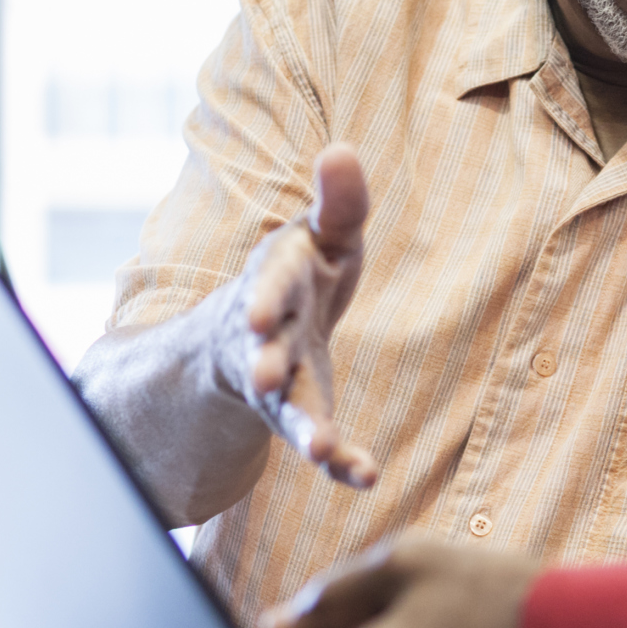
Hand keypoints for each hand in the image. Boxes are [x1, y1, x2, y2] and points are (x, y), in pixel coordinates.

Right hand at [215, 143, 378, 487]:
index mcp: (278, 281)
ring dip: (301, 425)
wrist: (258, 328)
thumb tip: (342, 150)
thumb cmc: (303, 270)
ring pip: (288, 407)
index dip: (265, 299)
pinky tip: (368, 477)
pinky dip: (342, 463)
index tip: (259, 317)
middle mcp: (269, 335)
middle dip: (264, 363)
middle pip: (264, 351)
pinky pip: (320, 440)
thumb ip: (338, 201)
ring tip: (318, 448)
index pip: (270, 286)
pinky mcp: (301, 413)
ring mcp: (281, 380)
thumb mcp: (321, 231)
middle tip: (266, 377)